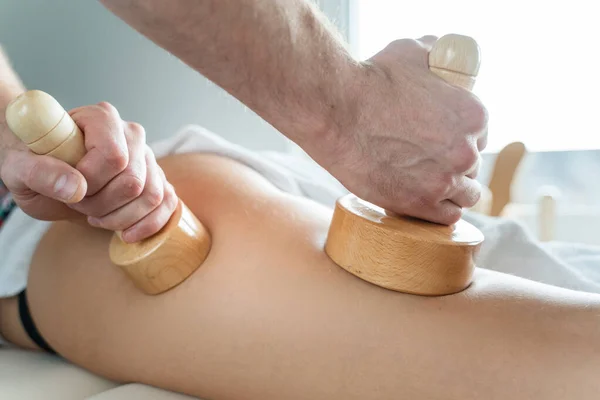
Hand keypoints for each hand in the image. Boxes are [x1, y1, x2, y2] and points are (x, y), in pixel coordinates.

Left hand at [0, 102, 177, 241]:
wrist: (47, 171)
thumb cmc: (33, 164)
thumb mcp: (19, 167)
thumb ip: (41, 173)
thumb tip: (76, 187)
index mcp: (100, 118)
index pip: (113, 156)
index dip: (92, 182)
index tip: (70, 190)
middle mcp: (130, 133)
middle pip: (134, 180)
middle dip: (103, 205)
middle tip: (79, 205)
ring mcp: (147, 157)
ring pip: (152, 196)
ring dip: (121, 218)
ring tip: (96, 216)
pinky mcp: (156, 178)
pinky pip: (168, 203)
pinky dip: (150, 224)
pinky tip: (126, 233)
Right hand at [319, 36, 487, 224]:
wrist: (337, 111)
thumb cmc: (372, 78)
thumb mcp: (414, 51)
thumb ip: (439, 54)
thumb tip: (444, 54)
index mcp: (474, 114)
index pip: (480, 135)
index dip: (462, 139)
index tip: (444, 143)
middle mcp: (466, 150)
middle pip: (472, 166)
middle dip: (455, 164)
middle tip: (431, 163)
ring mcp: (444, 180)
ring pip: (467, 195)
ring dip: (454, 191)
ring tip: (432, 187)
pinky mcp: (420, 204)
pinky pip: (447, 218)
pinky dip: (440, 212)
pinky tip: (428, 203)